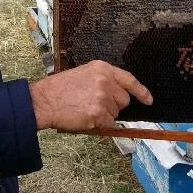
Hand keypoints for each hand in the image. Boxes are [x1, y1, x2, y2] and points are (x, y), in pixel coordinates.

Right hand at [29, 60, 152, 130]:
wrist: (44, 100)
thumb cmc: (59, 89)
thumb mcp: (83, 74)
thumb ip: (102, 80)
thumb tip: (117, 95)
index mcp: (102, 68)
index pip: (129, 80)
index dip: (141, 91)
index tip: (149, 100)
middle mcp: (105, 81)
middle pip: (124, 100)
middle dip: (114, 106)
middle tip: (93, 104)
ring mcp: (103, 98)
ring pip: (115, 114)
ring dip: (104, 116)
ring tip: (84, 109)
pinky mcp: (98, 114)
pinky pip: (107, 124)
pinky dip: (98, 125)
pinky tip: (84, 117)